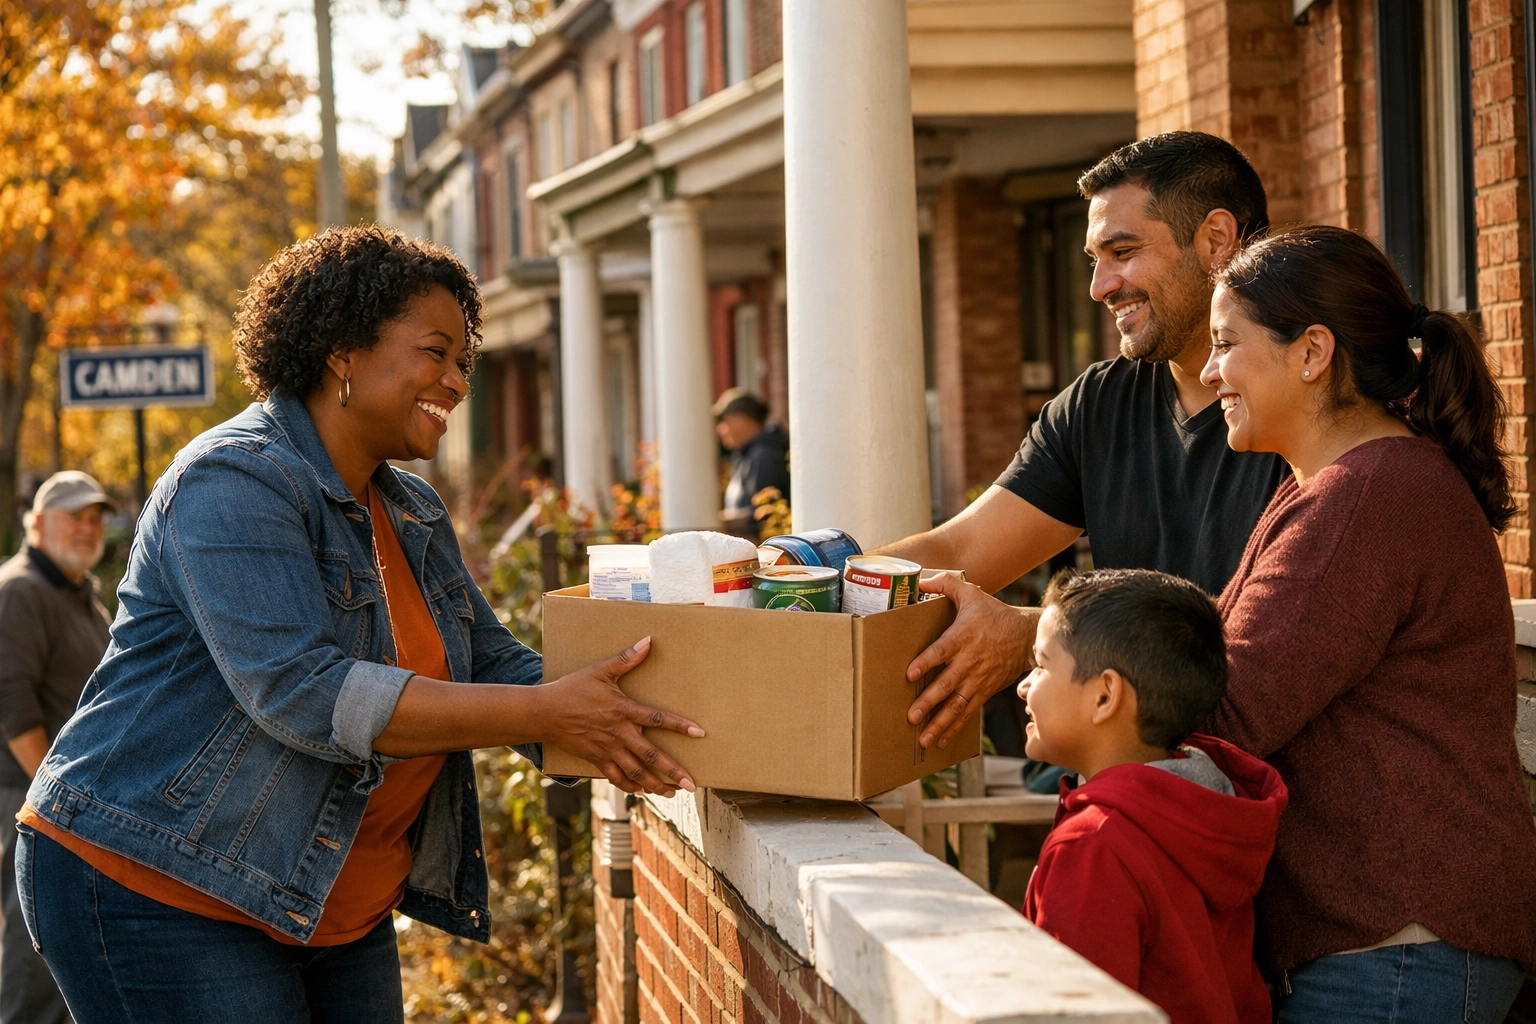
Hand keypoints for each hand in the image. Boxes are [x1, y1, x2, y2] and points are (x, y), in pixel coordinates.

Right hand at [540, 637, 703, 794]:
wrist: (544, 712)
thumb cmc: (572, 688)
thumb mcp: (600, 671)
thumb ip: (626, 659)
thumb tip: (648, 640)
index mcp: (623, 710)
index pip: (657, 719)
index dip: (680, 726)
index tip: (699, 733)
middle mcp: (618, 733)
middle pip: (650, 755)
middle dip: (673, 771)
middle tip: (692, 785)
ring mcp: (607, 749)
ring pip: (635, 772)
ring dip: (656, 784)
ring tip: (673, 793)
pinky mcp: (596, 759)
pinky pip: (616, 777)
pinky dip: (630, 786)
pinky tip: (643, 791)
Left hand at [905, 575, 1038, 749]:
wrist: (1027, 636)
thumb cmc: (994, 614)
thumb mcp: (971, 593)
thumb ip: (945, 584)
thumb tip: (920, 579)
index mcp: (963, 637)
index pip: (941, 651)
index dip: (925, 663)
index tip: (909, 674)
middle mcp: (969, 662)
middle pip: (946, 684)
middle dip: (928, 702)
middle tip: (911, 716)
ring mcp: (977, 680)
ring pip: (956, 705)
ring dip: (939, 723)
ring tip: (922, 738)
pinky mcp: (984, 691)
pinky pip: (967, 712)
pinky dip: (953, 728)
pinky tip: (939, 740)